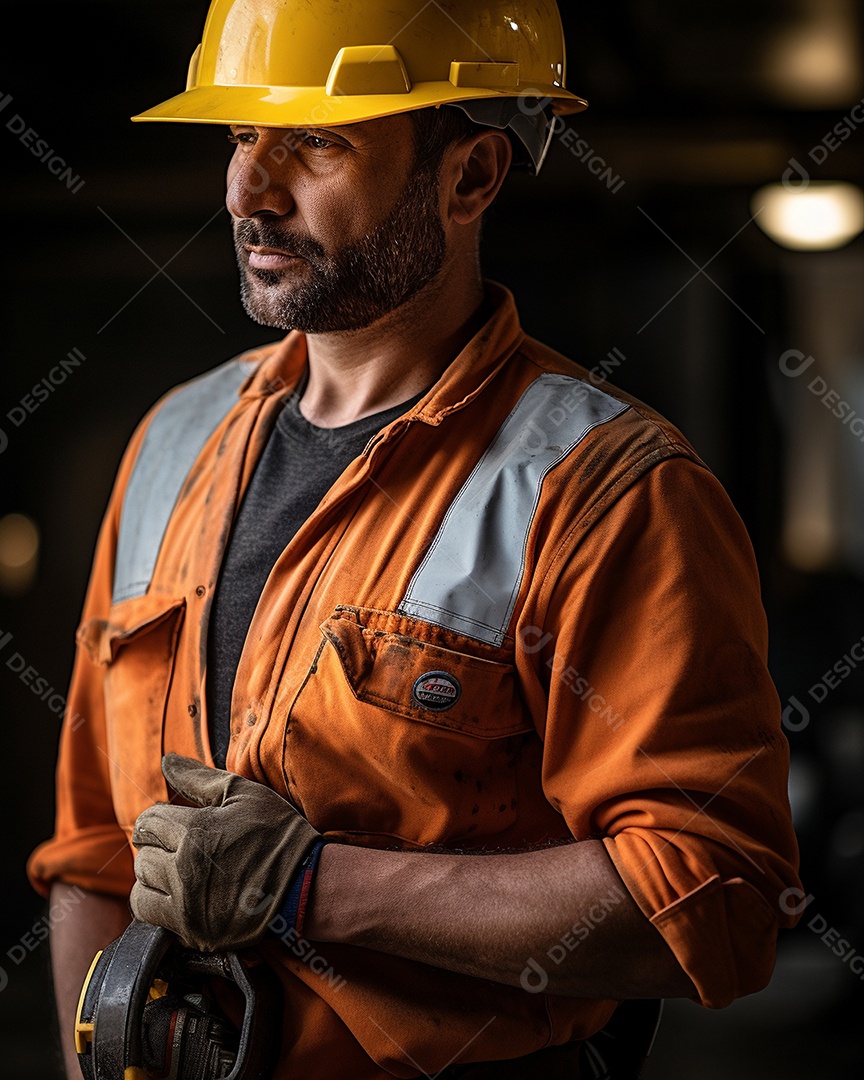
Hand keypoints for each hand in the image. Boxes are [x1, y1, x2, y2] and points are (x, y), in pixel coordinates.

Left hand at [131, 754, 320, 950]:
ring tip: (178, 872)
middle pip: (143, 855)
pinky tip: (179, 896)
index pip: (148, 821)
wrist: (306, 887)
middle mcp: (184, 870)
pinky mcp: (192, 932)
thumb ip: (200, 778)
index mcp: (195, 832)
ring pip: (141, 888)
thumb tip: (166, 760)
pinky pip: (150, 918)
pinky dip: (157, 906)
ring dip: (154, 878)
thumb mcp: (245, 795)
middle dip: (158, 847)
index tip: (172, 824)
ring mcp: (186, 905)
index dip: (159, 819)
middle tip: (181, 848)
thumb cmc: (278, 835)